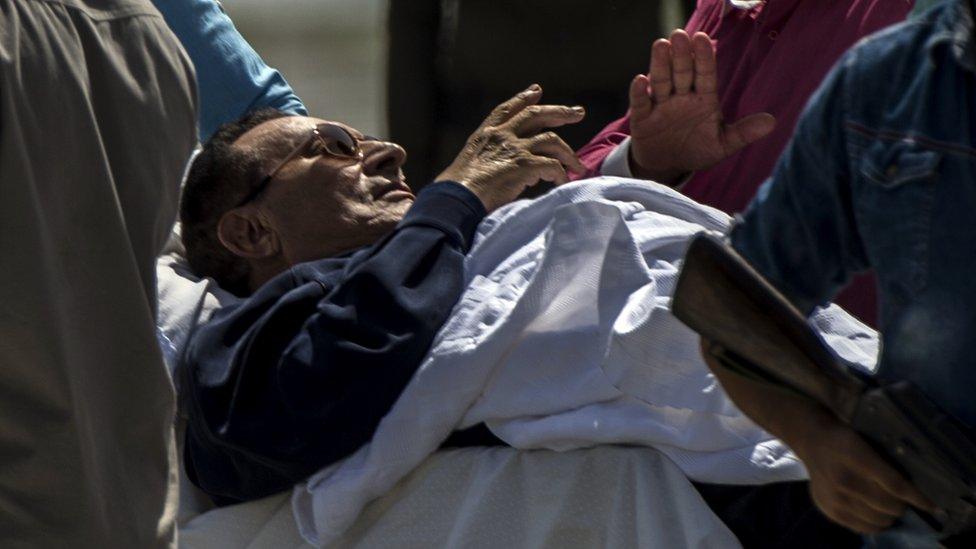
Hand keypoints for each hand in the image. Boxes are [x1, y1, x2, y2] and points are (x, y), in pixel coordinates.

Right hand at [437, 84, 585, 211]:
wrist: (457, 199)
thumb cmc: (460, 190)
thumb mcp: (472, 164)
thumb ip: (494, 159)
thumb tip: (524, 172)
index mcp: (486, 134)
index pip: (507, 109)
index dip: (523, 98)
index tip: (537, 90)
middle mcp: (501, 135)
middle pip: (536, 114)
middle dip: (560, 112)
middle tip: (578, 112)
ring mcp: (513, 148)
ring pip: (551, 141)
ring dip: (568, 153)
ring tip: (578, 166)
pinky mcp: (523, 165)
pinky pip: (552, 166)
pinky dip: (560, 174)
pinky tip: (562, 182)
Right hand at [627, 29, 775, 183]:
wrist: (667, 166)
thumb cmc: (696, 150)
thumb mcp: (722, 145)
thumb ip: (743, 133)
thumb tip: (772, 122)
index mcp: (703, 99)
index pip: (705, 75)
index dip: (704, 58)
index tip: (703, 39)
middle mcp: (681, 97)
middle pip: (682, 73)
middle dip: (682, 55)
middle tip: (680, 35)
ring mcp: (661, 106)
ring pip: (661, 81)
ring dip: (661, 64)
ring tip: (661, 45)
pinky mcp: (642, 118)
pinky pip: (640, 103)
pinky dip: (639, 92)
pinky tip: (641, 80)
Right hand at [699, 338, 935, 534]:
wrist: (808, 436)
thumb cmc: (844, 433)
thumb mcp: (867, 435)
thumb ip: (889, 456)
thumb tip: (917, 481)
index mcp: (855, 455)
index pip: (895, 484)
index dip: (918, 497)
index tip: (933, 505)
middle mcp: (842, 478)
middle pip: (888, 505)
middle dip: (903, 504)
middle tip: (904, 497)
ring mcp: (833, 496)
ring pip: (878, 519)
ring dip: (889, 514)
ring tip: (889, 504)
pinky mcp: (828, 508)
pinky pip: (862, 527)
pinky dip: (874, 523)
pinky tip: (875, 513)